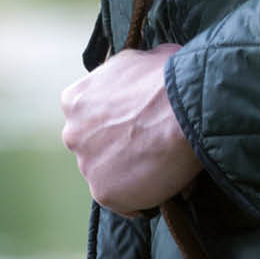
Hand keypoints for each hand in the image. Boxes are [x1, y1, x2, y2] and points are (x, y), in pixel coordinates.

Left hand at [60, 43, 202, 215]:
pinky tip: (166, 182)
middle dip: (119, 144)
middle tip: (152, 139)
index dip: (116, 115)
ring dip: (131, 170)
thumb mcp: (148, 58)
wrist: (187, 107)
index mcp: (76, 99)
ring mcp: (86, 166)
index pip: (89, 112)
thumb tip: (147, 73)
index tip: (139, 116)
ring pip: (109, 173)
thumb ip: (134, 73)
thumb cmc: (172, 78)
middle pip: (95, 145)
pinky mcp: (104, 193)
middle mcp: (72, 134)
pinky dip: (143, 195)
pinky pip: (125, 200)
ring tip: (165, 161)